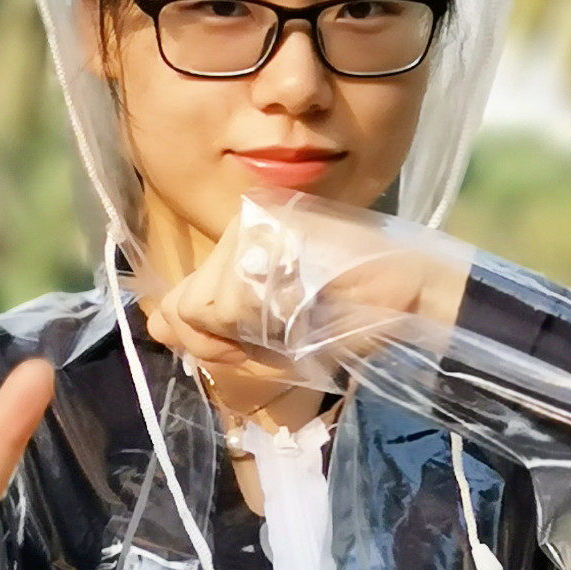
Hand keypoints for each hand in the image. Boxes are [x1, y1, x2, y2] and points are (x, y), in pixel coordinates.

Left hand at [141, 192, 467, 381]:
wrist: (413, 295)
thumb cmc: (352, 320)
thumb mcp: (272, 337)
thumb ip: (211, 333)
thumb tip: (157, 325)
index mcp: (244, 244)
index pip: (189, 300)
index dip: (210, 341)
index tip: (254, 349)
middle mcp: (242, 223)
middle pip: (191, 304)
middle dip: (225, 343)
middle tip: (282, 337)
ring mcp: (253, 220)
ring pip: (208, 304)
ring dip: (249, 335)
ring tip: (300, 317)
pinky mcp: (266, 227)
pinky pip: (231, 298)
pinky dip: (262, 322)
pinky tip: (304, 304)